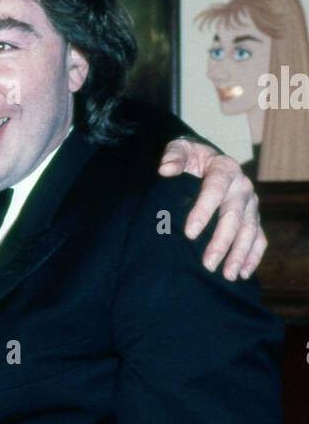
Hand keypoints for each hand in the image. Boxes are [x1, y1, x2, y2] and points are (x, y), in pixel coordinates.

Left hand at [158, 139, 265, 279]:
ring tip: (226, 275)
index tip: (189, 233)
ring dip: (239, 254)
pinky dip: (253, 257)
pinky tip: (242, 273)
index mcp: (225, 169)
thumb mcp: (181, 149)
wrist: (207, 160)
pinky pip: (258, 238)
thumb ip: (174, 156)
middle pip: (234, 216)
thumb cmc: (190, 158)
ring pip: (249, 231)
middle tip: (208, 263)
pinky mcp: (254, 218)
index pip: (215, 190)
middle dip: (222, 242)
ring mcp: (251, 204)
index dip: (203, 211)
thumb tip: (165, 170)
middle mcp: (242, 187)